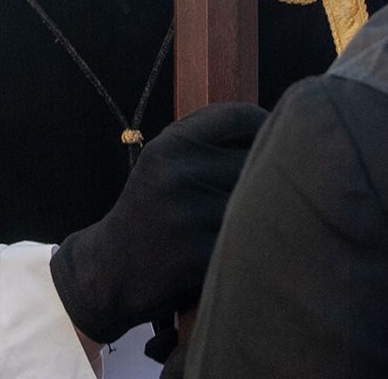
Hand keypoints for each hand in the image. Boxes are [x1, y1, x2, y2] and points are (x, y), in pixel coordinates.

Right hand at [50, 102, 266, 344]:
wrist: (111, 269)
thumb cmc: (150, 209)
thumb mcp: (163, 160)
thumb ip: (207, 138)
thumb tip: (275, 126)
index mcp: (169, 146)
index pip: (238, 117)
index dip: (265, 123)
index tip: (277, 136)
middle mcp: (176, 175)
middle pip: (255, 159)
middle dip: (266, 172)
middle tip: (272, 184)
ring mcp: (186, 217)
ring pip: (257, 201)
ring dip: (264, 209)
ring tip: (256, 217)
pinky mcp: (198, 256)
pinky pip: (249, 238)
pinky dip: (252, 242)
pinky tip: (240, 246)